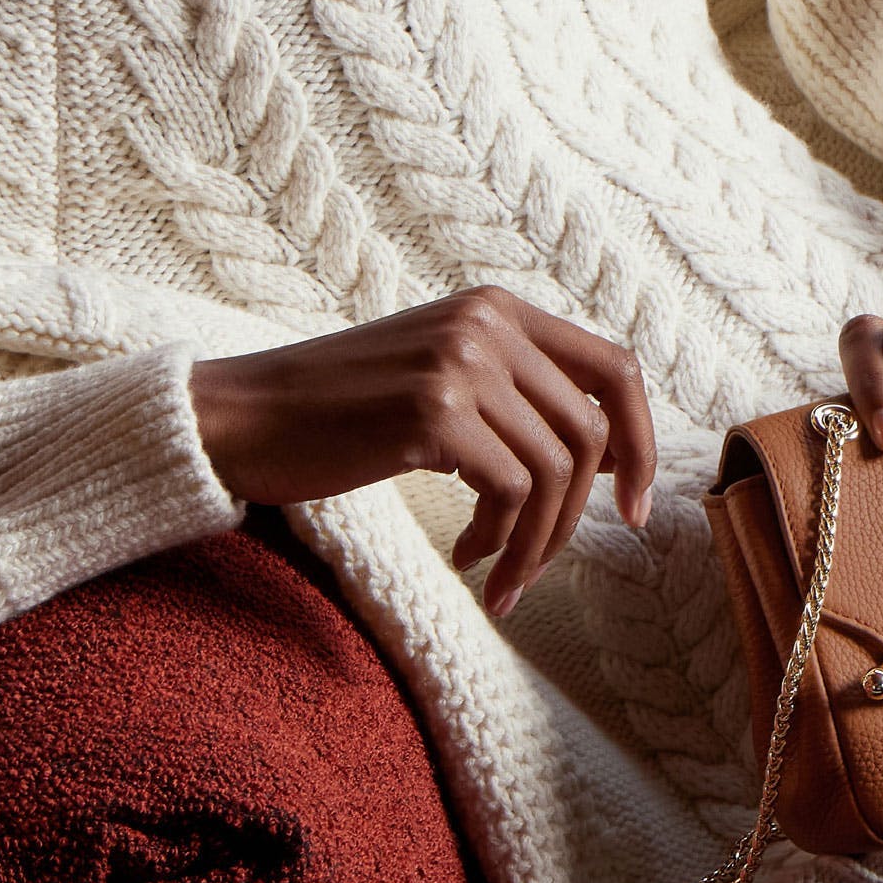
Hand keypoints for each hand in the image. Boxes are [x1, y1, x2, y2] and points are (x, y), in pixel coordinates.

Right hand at [190, 289, 655, 616]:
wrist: (240, 416)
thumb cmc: (337, 412)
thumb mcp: (440, 376)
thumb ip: (516, 393)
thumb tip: (610, 452)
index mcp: (496, 307)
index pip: (616, 367)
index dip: (643, 441)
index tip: (634, 506)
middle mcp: (486, 323)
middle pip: (590, 432)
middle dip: (577, 516)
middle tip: (538, 566)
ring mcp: (459, 364)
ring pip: (555, 471)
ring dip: (535, 542)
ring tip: (498, 575)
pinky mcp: (431, 414)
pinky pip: (510, 494)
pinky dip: (500, 542)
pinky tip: (466, 557)